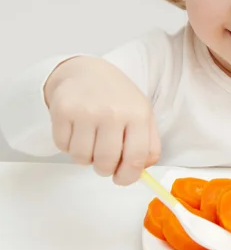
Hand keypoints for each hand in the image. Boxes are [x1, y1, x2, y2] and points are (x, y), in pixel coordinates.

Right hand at [44, 56, 160, 184]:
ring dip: (85, 157)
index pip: (136, 158)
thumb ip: (148, 144)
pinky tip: (76, 129)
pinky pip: (62, 147)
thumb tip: (143, 171)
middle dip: (104, 168)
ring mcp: (87, 111)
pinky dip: (68, 145)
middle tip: (104, 158)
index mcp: (138, 114)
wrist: (86, 71)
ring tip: (90, 140)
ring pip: (82, 158)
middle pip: (106, 163)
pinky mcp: (63, 110)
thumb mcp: (142, 113)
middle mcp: (113, 112)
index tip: (121, 179)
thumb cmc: (117, 97)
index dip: (128, 177)